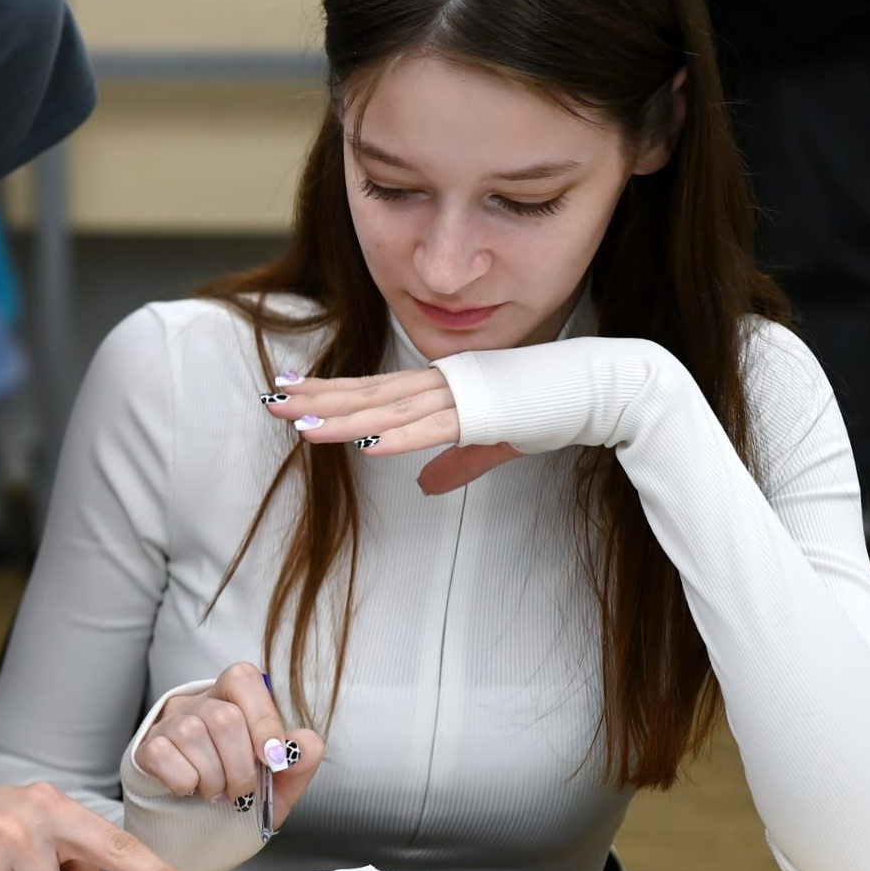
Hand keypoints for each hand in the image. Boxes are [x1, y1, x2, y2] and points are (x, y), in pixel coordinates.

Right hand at [136, 662, 325, 826]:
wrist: (199, 823)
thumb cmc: (240, 792)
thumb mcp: (280, 783)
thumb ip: (300, 761)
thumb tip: (303, 744)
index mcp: (232, 699)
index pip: (244, 680)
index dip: (263, 718)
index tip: (273, 760)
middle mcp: (197, 703)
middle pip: (223, 717)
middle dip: (240, 766)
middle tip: (242, 792)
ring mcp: (168, 723)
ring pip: (192, 734)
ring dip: (213, 778)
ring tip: (216, 792)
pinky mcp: (145, 747)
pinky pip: (163, 754)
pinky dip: (184, 782)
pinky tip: (190, 789)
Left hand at [264, 367, 522, 495]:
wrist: (595, 388)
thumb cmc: (547, 405)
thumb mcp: (491, 441)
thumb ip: (456, 462)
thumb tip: (425, 486)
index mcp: (438, 387)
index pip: (373, 389)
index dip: (331, 390)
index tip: (293, 391)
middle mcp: (439, 385)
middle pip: (368, 393)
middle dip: (319, 399)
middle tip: (274, 402)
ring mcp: (458, 396)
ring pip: (390, 410)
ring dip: (345, 420)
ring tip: (305, 426)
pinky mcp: (482, 414)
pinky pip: (432, 429)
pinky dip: (399, 438)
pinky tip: (368, 447)